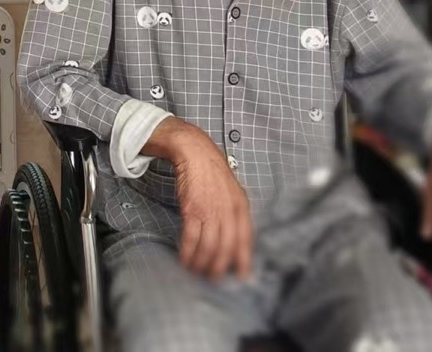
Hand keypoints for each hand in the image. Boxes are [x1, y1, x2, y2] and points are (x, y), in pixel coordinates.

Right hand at [156, 121, 252, 280]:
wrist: (196, 154)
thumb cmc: (213, 173)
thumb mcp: (234, 193)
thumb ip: (236, 215)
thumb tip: (235, 238)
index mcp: (242, 209)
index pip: (245, 241)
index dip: (244, 261)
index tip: (242, 277)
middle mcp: (228, 213)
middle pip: (225, 249)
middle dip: (218, 268)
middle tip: (212, 278)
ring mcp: (210, 212)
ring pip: (208, 247)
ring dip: (201, 263)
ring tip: (196, 271)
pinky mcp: (192, 210)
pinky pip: (191, 238)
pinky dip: (187, 252)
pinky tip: (185, 259)